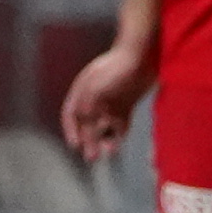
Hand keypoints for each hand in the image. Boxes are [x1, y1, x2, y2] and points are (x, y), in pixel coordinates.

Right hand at [57, 33, 152, 167]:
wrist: (140, 56)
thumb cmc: (114, 68)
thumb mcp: (93, 88)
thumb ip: (85, 108)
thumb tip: (82, 128)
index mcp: (81, 92)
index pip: (70, 115)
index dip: (71, 130)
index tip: (75, 145)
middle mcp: (94, 99)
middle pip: (88, 123)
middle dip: (89, 140)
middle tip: (91, 157)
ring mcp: (110, 102)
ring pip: (104, 126)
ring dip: (104, 140)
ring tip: (107, 153)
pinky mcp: (126, 104)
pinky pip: (120, 123)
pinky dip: (119, 134)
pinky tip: (119, 144)